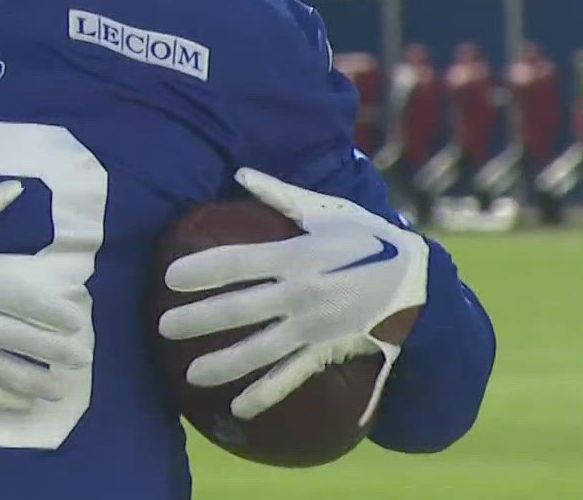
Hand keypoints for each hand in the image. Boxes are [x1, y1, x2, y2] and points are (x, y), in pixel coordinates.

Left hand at [158, 167, 428, 422]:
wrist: (419, 280)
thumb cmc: (366, 237)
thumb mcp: (326, 209)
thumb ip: (279, 194)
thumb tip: (239, 173)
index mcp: (297, 255)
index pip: (238, 262)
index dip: (202, 269)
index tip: (169, 277)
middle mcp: (301, 293)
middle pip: (240, 308)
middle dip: (199, 319)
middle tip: (163, 327)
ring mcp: (314, 326)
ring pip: (262, 349)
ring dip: (225, 364)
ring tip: (189, 377)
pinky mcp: (327, 350)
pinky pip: (293, 376)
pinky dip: (266, 394)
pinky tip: (238, 409)